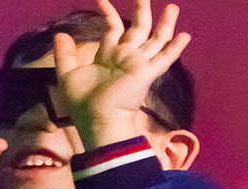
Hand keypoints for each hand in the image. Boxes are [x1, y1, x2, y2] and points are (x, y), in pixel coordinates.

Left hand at [53, 0, 189, 149]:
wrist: (98, 119)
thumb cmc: (83, 102)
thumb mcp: (68, 73)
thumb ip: (65, 54)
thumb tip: (62, 34)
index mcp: (109, 56)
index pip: (113, 29)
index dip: (109, 14)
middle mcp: (126, 57)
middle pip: (138, 30)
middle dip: (142, 11)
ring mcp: (139, 64)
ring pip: (156, 39)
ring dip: (165, 23)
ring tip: (173, 7)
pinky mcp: (148, 72)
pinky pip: (165, 57)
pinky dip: (175, 47)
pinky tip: (185, 35)